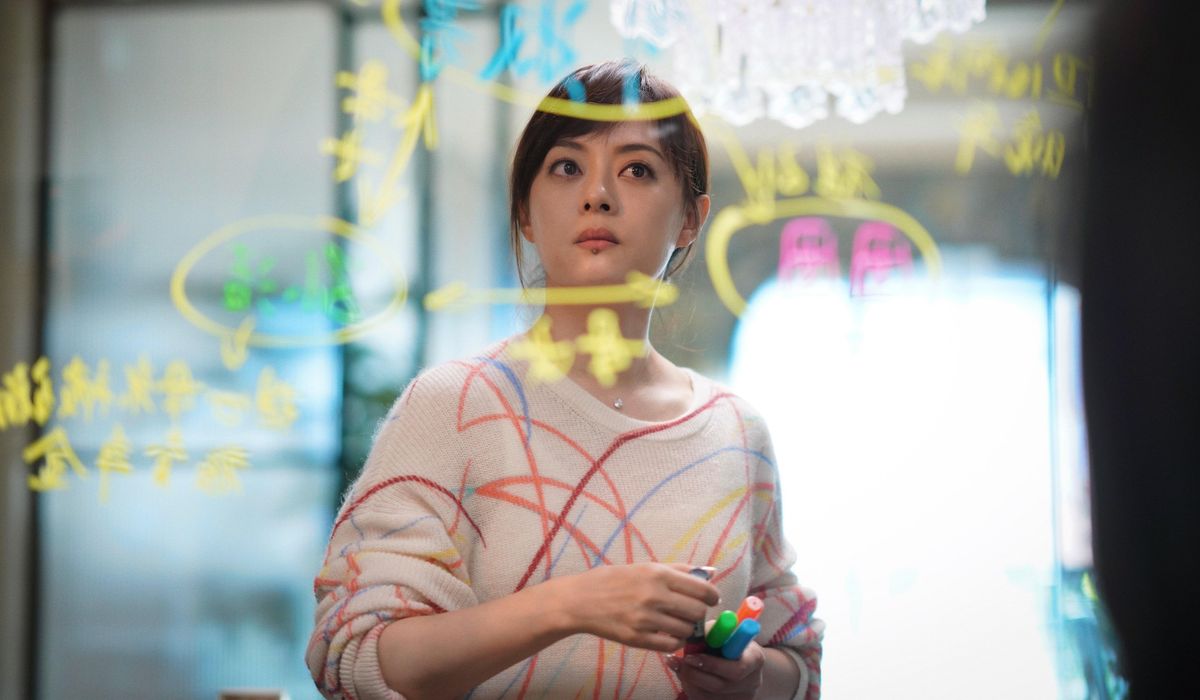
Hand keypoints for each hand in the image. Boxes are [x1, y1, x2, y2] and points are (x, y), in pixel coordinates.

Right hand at [558, 563, 720, 651]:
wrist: (582, 600)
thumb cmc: (615, 580)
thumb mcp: (646, 567)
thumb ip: (679, 569)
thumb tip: (710, 572)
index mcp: (658, 575)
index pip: (702, 589)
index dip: (713, 596)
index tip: (712, 599)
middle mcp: (654, 596)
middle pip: (698, 612)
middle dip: (700, 613)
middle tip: (692, 611)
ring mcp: (646, 619)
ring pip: (687, 630)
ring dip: (688, 628)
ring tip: (678, 622)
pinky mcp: (637, 639)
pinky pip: (671, 645)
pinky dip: (676, 641)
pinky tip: (669, 634)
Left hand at [666, 640, 765, 698]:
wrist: (743, 661)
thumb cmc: (731, 641)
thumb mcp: (726, 631)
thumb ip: (713, 631)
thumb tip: (692, 632)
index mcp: (755, 659)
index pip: (737, 669)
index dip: (711, 664)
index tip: (691, 655)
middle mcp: (752, 682)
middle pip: (720, 686)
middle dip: (695, 674)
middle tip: (682, 661)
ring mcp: (741, 697)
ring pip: (709, 697)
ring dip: (689, 681)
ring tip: (679, 665)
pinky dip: (690, 688)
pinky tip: (684, 675)